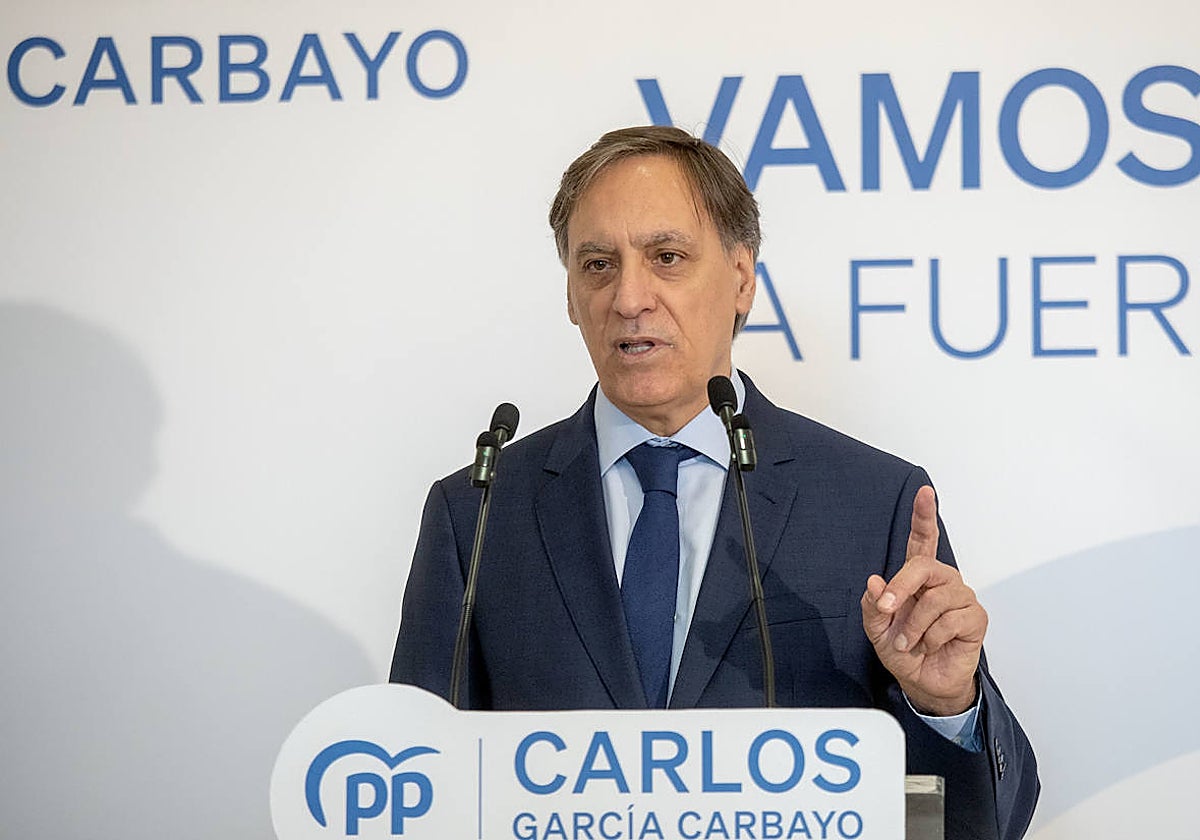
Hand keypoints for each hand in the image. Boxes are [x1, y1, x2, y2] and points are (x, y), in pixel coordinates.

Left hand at [861, 485, 985, 715]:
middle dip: (901, 588)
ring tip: (909, 641)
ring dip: (914, 626)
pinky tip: (930, 645)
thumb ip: (873, 605)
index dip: (924, 516)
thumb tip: (875, 581)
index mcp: (918, 577)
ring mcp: (961, 598)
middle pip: (924, 566)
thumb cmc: (903, 650)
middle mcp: (941, 581)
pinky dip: (931, 638)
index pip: (923, 540)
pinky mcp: (974, 618)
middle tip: (887, 610)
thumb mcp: (876, 628)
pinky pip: (950, 620)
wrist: (922, 681)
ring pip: (935, 599)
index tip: (925, 493)